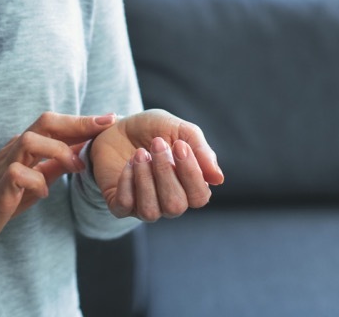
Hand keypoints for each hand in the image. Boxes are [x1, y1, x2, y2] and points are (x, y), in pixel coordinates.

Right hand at [0, 111, 116, 247]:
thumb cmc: (5, 197)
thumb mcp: (37, 179)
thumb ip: (56, 165)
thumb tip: (83, 152)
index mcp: (27, 146)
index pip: (55, 125)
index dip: (82, 120)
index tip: (110, 118)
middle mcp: (16, 148)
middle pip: (45, 122)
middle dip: (77, 122)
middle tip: (104, 125)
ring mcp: (6, 164)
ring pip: (30, 140)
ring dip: (58, 151)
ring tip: (76, 166)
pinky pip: (18, 174)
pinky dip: (36, 181)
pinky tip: (45, 193)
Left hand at [89, 108, 222, 221]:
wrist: (120, 126)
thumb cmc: (154, 130)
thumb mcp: (181, 130)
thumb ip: (202, 151)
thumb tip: (218, 179)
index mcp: (188, 187)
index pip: (199, 197)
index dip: (191, 174)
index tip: (180, 145)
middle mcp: (168, 201)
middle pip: (175, 206)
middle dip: (165, 171)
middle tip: (156, 143)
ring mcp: (143, 205)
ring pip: (150, 211)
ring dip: (145, 179)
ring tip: (140, 153)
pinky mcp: (119, 204)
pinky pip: (124, 206)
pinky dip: (126, 182)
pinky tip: (128, 163)